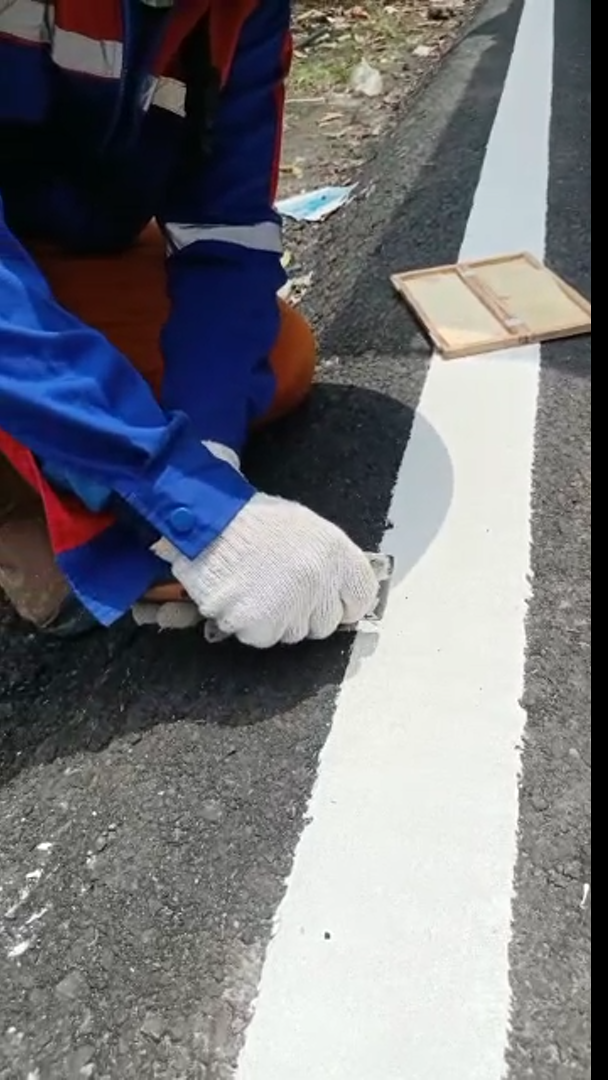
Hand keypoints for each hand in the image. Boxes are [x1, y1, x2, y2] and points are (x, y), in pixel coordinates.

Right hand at [151, 493, 379, 648]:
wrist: (211, 521)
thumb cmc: (255, 523)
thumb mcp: (307, 528)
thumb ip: (330, 563)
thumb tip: (341, 595)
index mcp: (336, 553)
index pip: (362, 597)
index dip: (345, 603)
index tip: (330, 601)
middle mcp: (320, 582)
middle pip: (326, 624)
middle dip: (306, 613)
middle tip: (281, 589)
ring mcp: (291, 605)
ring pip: (293, 634)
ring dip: (275, 619)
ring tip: (255, 587)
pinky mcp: (260, 623)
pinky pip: (262, 638)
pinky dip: (249, 624)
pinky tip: (239, 597)